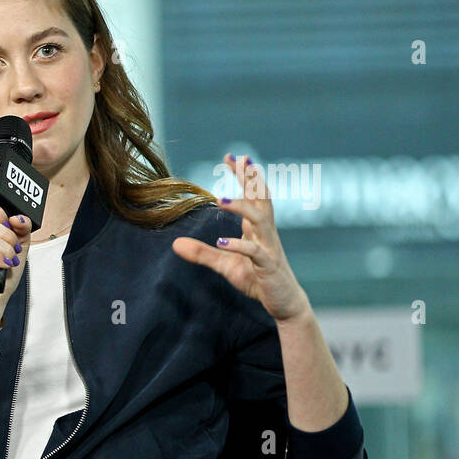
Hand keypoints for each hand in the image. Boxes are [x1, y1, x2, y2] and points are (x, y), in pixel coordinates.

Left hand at [172, 153, 310, 322]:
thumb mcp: (225, 265)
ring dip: (241, 207)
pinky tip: (222, 242)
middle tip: (240, 159)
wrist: (283, 302)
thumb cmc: (257, 279)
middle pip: (261, 199)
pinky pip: (255, 253)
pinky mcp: (268, 266)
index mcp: (257, 229)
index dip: (244, 176)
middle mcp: (265, 233)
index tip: (232, 156)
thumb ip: (202, 253)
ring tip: (220, 199)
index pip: (252, 195)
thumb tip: (175, 244)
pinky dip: (239, 246)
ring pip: (260, 220)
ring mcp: (268, 248)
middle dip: (251, 178)